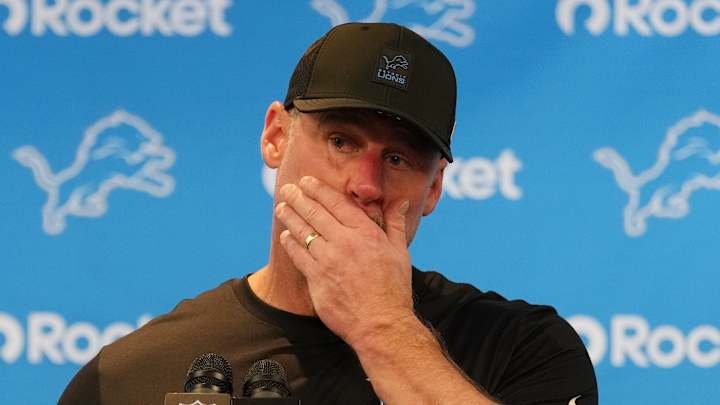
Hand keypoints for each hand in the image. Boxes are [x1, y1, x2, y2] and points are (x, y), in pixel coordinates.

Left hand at [275, 176, 414, 346]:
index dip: (319, 190)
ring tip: (281, 208)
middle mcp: (345, 242)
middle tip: (288, 189)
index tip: (307, 182)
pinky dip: (290, 243)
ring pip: (303, 232)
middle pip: (315, 213)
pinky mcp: (317, 279)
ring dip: (290, 217)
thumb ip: (395, 223)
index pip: (337, 203)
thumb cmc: (394, 288)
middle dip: (299, 198)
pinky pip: (298, 255)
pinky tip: (286, 236)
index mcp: (366, 233)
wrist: (381, 324)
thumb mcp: (400, 252)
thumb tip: (400, 201)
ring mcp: (328, 260)